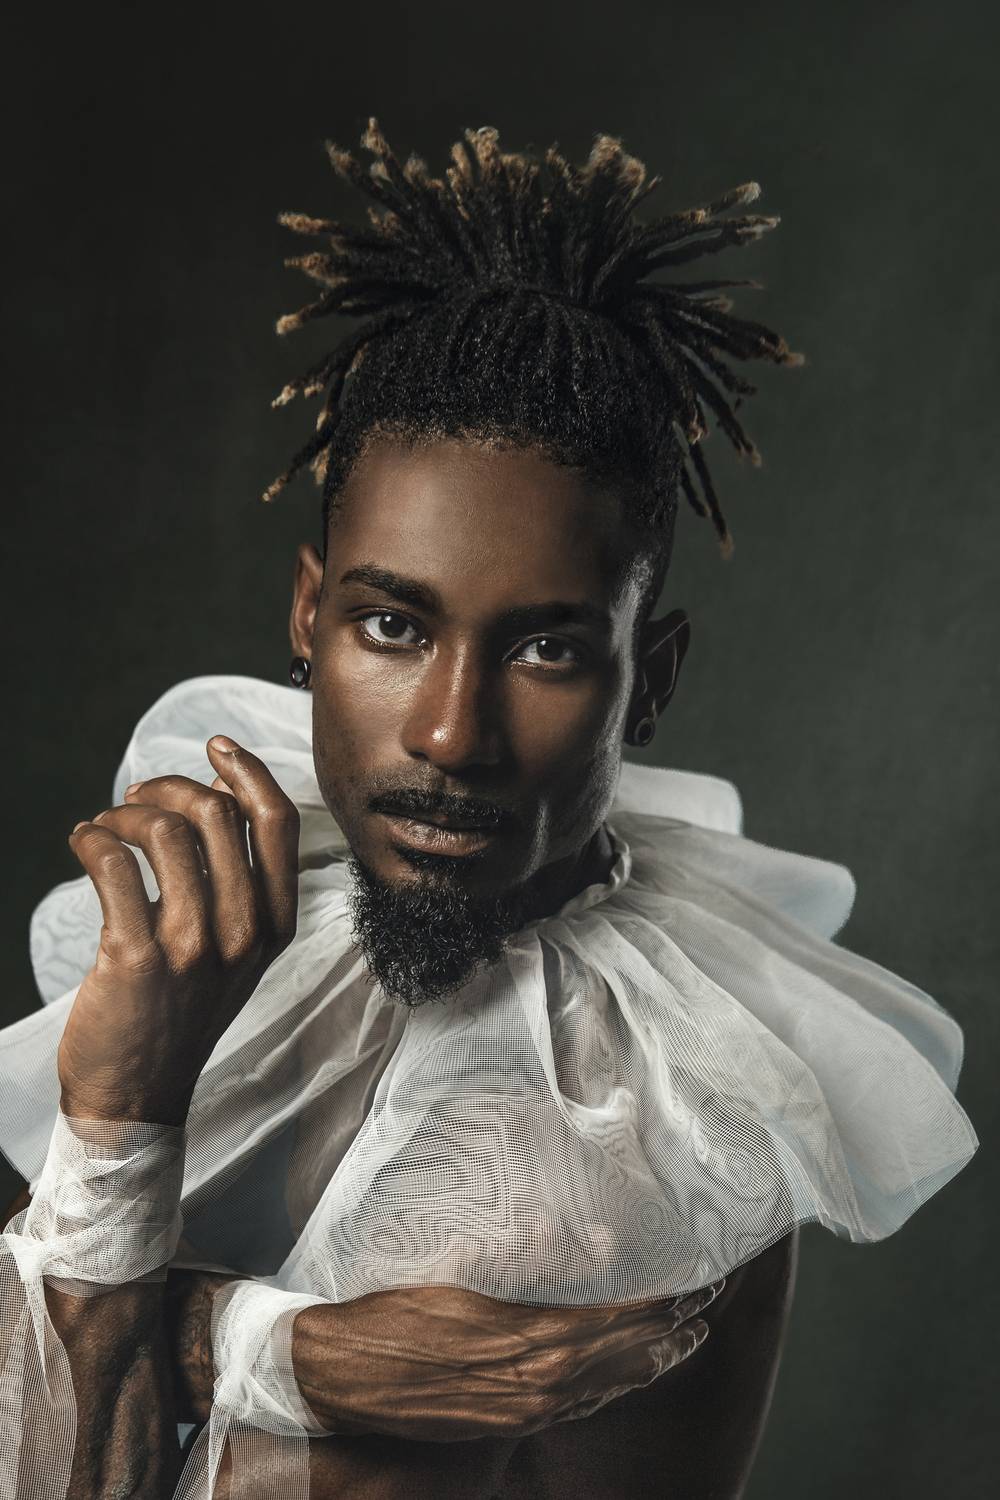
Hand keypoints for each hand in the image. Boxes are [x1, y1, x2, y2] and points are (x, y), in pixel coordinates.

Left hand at [57, 736, 299, 1124]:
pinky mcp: (136, 958)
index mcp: (273, 925)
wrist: (138, 1093)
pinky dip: (92, 839)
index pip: (278, 823)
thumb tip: (217, 793)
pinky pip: (115, 865)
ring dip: (124, 813)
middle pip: (217, 814)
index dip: (248, 770)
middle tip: (135, 798)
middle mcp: (242, 933)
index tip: (214, 747)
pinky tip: (83, 843)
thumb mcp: (235, 951)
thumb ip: (238, 882)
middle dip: (168, 787)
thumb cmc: (181, 1012)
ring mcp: (192, 947)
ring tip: (104, 827)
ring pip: (165, 832)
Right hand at [293, 1278, 723, 1441]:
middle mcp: (534, 1383)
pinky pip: (575, 1407)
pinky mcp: (506, 1422)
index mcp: (527, 1340)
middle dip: (668, 1330)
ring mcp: (522, 1409)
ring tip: (684, 1339)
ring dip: (649, 1361)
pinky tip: (625, 1374)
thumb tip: (600, 1242)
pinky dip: (610, 1387)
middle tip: (707, 1305)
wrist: (340, 1376)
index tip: (691, 1279)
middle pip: (621, 1356)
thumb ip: (533, 1265)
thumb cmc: (394, 1316)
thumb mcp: (462, 1278)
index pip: (614, 1321)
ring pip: (604, 1385)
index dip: (658, 1303)